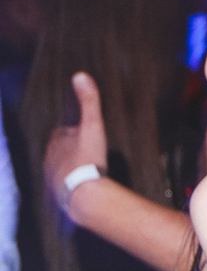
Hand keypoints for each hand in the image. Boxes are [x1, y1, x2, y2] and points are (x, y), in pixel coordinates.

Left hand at [45, 73, 107, 215]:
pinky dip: (71, 184)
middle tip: (85, 151)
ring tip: (84, 170)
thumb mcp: (92, 126)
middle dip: (69, 150)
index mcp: (56, 142)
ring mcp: (52, 178)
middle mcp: (49, 160)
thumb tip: (80, 75)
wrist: (83, 195)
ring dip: (69, 168)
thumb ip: (88, 102)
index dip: (71, 132)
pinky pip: (64, 186)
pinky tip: (81, 187)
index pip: (61, 133)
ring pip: (59, 169)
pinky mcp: (58, 195)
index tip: (81, 133)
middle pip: (59, 152)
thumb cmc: (87, 159)